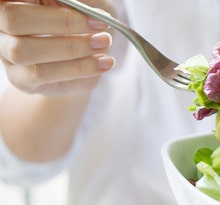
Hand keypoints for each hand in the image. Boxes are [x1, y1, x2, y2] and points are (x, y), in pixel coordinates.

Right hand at [0, 0, 115, 94]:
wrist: (87, 56)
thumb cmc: (82, 19)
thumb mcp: (83, 2)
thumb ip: (76, 1)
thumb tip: (84, 7)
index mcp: (11, 1)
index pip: (12, 0)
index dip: (49, 5)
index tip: (85, 8)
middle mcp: (2, 25)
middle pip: (14, 19)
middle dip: (63, 22)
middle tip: (101, 24)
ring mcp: (7, 52)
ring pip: (25, 51)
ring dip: (72, 47)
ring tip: (105, 41)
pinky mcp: (21, 78)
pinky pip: (42, 73)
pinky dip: (78, 68)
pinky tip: (103, 62)